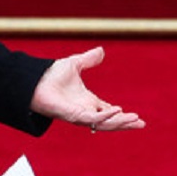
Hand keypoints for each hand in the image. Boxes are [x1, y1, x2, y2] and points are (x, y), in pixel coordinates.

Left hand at [30, 46, 145, 131]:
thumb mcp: (75, 64)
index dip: (122, 115)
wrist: (35, 80)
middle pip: (109, 121)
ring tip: (134, 120)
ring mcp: (79, 115)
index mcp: (87, 101)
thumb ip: (89, 60)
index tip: (136, 116)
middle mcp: (85, 111)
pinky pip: (92, 118)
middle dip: (125, 123)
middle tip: (141, 124)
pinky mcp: (73, 115)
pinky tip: (117, 110)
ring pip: (103, 123)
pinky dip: (106, 115)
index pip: (108, 111)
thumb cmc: (50, 76)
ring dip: (119, 122)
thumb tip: (101, 51)